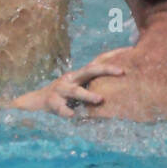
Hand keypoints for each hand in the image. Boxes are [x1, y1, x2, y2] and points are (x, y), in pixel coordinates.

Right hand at [9, 56, 124, 116]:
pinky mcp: (52, 102)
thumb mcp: (79, 87)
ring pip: (75, 91)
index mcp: (80, 74)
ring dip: (88, 95)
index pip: (99, 61)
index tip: (131, 50)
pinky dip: (68, 112)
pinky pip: (61, 108)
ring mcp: (60, 90)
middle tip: (122, 72)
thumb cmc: (64, 96)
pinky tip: (73, 116)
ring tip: (100, 99)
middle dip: (106, 69)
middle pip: (90, 70)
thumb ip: (94, 85)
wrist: (35, 102)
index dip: (114, 55)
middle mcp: (71, 78)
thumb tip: (121, 88)